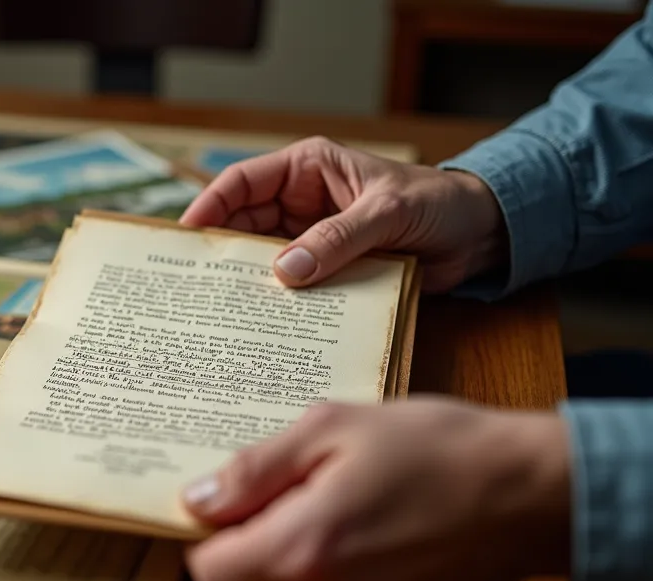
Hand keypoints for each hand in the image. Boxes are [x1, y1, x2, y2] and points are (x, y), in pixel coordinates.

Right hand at [180, 137, 508, 292]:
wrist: (483, 235)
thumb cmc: (440, 204)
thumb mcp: (388, 213)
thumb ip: (338, 239)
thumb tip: (286, 271)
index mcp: (307, 169)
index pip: (242, 183)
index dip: (209, 207)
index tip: (186, 238)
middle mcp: (301, 202)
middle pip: (243, 226)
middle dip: (221, 253)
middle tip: (195, 285)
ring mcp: (312, 238)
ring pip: (264, 260)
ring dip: (248, 282)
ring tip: (221, 309)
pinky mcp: (328, 269)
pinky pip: (293, 286)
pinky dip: (279, 302)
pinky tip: (263, 323)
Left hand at [180, 396, 571, 580]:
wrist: (532, 492)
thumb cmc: (434, 448)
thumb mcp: (331, 430)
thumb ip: (253, 471)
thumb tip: (196, 500)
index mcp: (301, 550)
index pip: (211, 575)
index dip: (214, 540)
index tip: (237, 507)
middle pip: (258, 580)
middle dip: (273, 535)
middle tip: (317, 486)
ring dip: (315, 553)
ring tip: (361, 502)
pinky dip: (354, 574)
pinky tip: (388, 531)